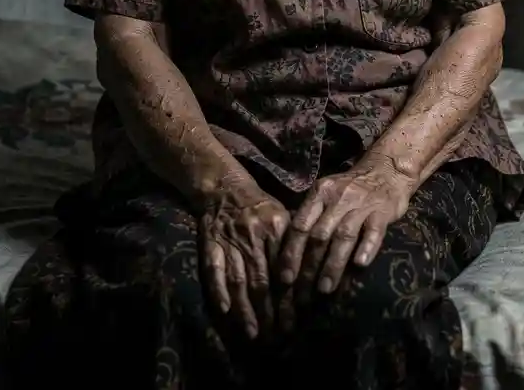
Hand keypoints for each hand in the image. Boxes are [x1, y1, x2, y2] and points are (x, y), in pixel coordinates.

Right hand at [199, 180, 289, 339]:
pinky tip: (225, 311)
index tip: (295, 322)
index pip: (285, 270)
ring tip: (254, 333)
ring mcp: (231, 241)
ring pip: (239, 280)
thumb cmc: (260, 207)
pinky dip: (219, 290)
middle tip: (276, 337)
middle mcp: (255, 236)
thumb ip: (295, 243)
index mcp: (277, 228)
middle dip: (270, 312)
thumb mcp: (283, 216)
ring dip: (246, 309)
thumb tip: (313, 274)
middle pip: (263, 281)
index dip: (289, 298)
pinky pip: (214, 269)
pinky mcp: (210, 244)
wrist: (225, 187)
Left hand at [277, 161, 414, 298]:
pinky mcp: (383, 211)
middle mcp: (338, 198)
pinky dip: (366, 247)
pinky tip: (360, 264)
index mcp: (319, 193)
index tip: (285, 279)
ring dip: (333, 264)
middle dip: (310, 266)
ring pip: (343, 236)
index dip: (291, 254)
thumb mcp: (327, 195)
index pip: (300, 226)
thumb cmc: (351, 189)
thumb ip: (311, 217)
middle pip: (319, 235)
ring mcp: (361, 204)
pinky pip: (373, 231)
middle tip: (303, 293)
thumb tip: (288, 253)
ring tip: (325, 288)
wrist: (386, 170)